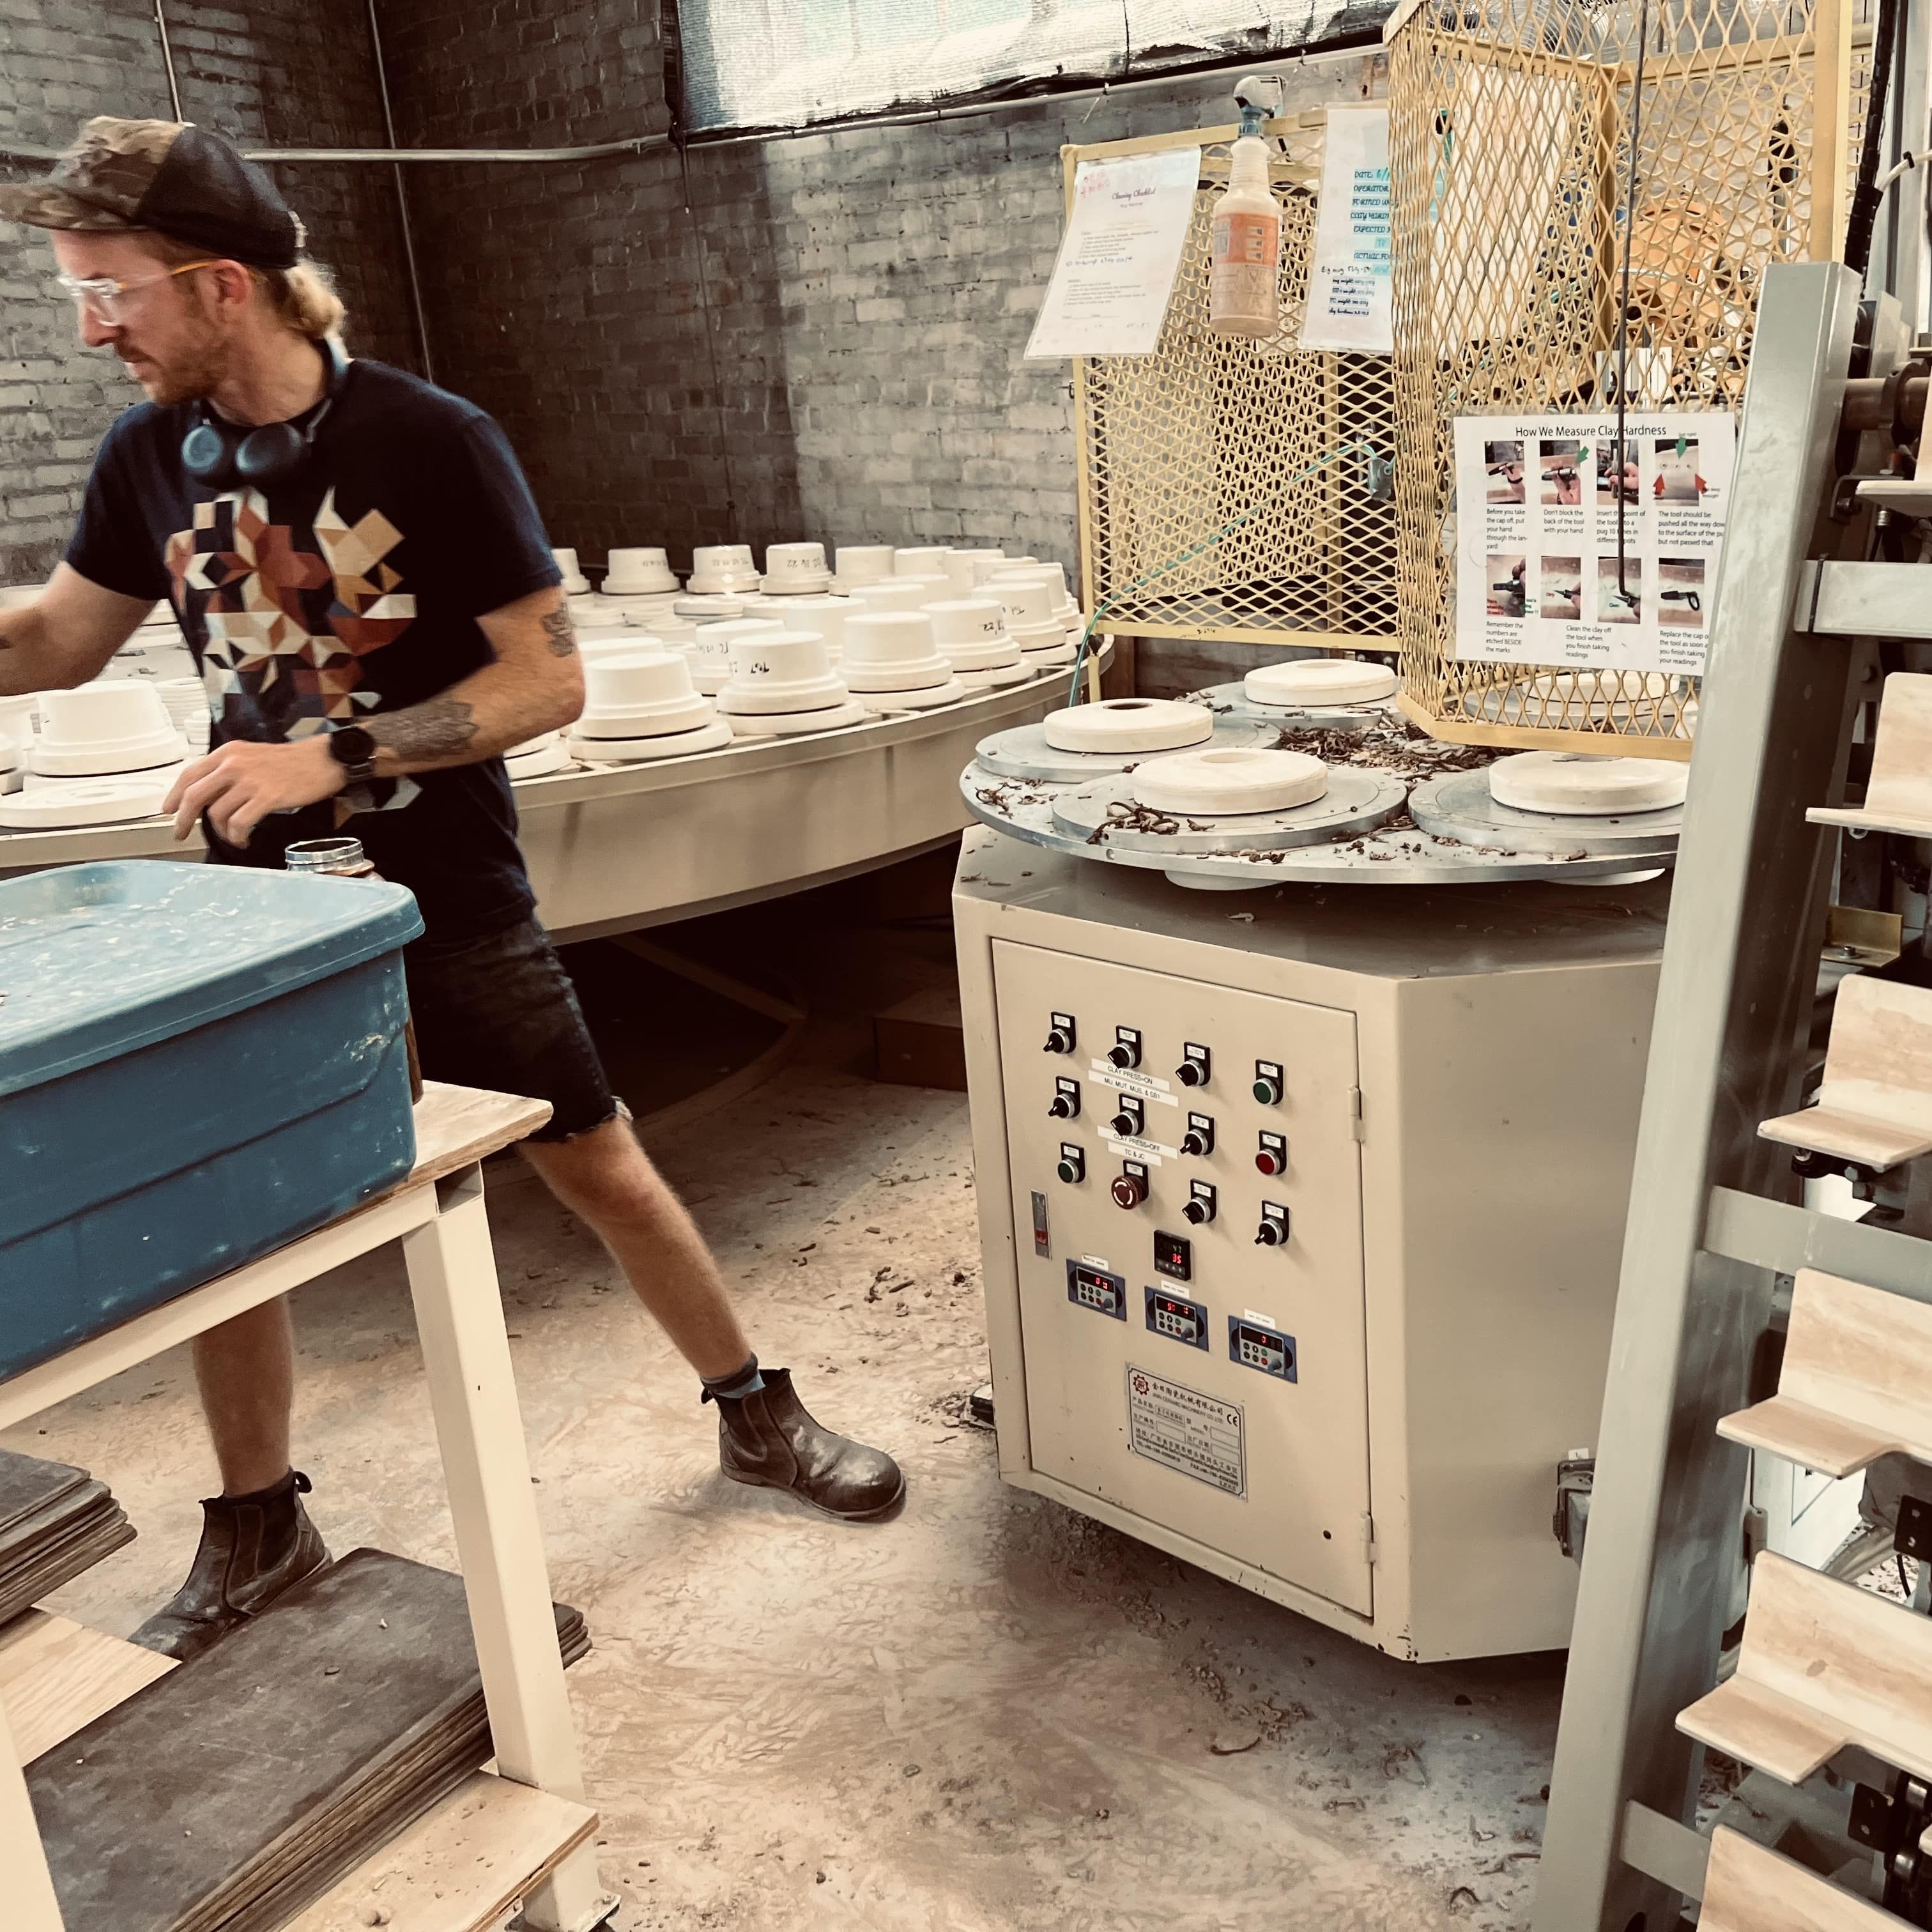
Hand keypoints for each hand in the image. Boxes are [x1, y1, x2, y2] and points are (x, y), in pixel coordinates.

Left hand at [163, 735, 343, 846]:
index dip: (174, 795)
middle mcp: (234, 764)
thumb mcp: (253, 756)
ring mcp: (250, 780)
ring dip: (221, 832)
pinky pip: (240, 823)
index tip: (168, 810)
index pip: (190, 774)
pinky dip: (237, 836)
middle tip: (181, 832)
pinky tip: (243, 839)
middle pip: (195, 795)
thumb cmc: (293, 762)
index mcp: (228, 753)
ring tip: (232, 837)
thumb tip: (210, 796)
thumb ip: (229, 772)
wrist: (323, 760)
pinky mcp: (267, 797)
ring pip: (217, 813)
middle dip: (184, 819)